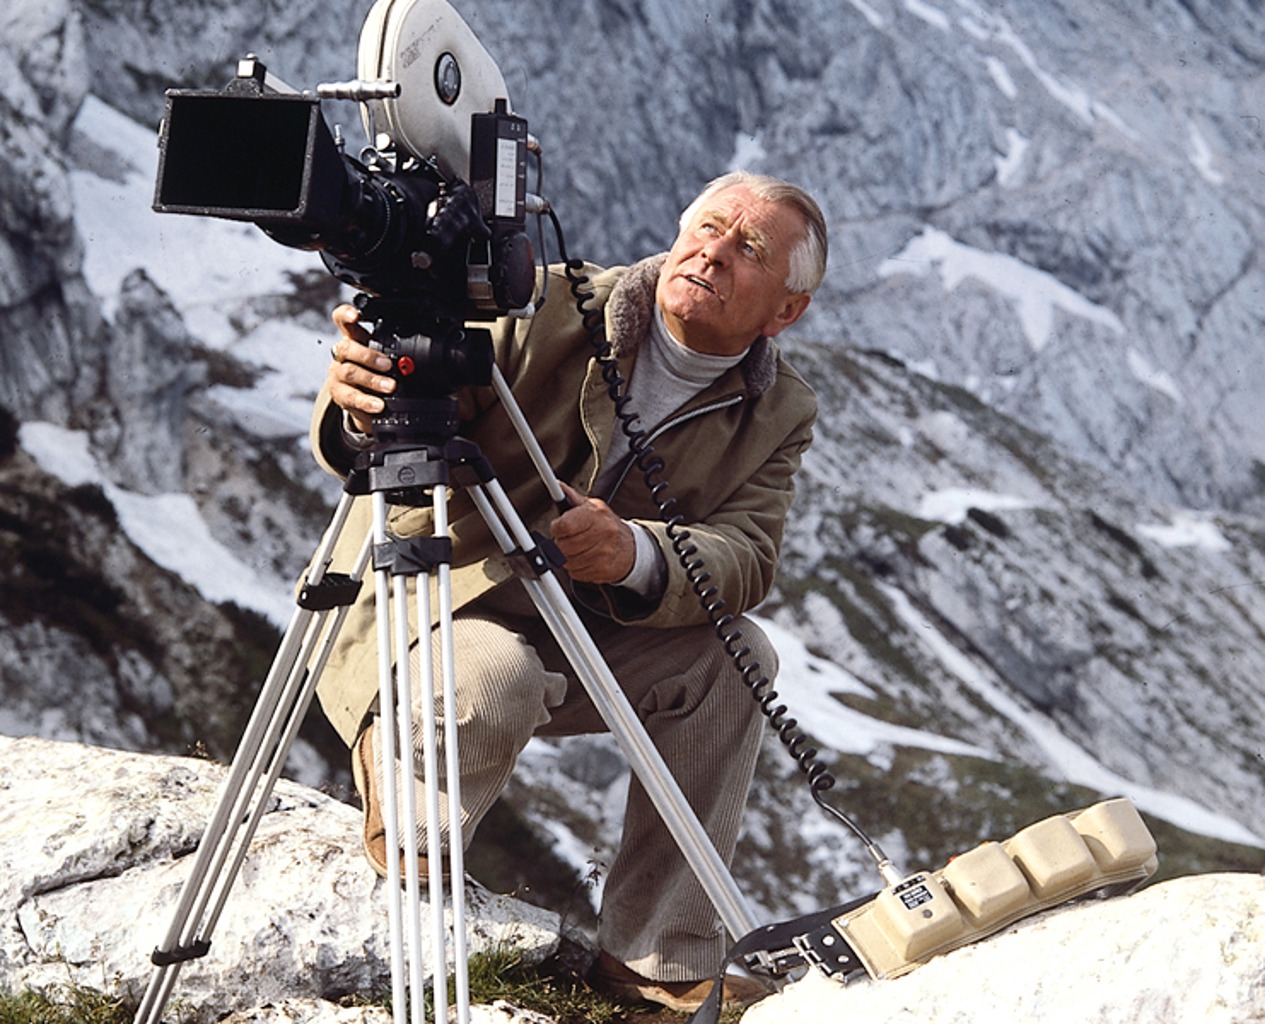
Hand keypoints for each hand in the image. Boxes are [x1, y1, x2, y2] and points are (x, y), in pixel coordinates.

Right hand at [327, 304, 396, 433]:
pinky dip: (367, 401)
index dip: (346, 315)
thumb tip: (427, 353)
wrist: (368, 402)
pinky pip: (351, 397)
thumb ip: (397, 352)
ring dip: (373, 380)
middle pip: (347, 348)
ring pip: (350, 372)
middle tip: (388, 365)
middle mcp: (343, 354)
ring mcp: (338, 374)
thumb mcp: (386, 357)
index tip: (356, 316)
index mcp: (353, 338)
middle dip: (369, 356)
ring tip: (391, 386)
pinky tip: (379, 405)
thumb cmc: (379, 373)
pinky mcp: (339, 394)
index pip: (342, 320)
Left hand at [549, 482, 635, 583]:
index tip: (559, 528)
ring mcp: (603, 554)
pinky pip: (575, 573)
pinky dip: (576, 568)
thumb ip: (573, 498)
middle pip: (563, 546)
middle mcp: (602, 533)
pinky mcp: (602, 570)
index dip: (556, 528)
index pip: (564, 525)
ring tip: (578, 549)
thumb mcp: (593, 507)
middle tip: (569, 539)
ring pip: (567, 561)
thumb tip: (558, 485)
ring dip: (567, 557)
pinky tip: (585, 559)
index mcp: (597, 515)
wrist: (630, 547)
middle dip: (561, 544)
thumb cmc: (606, 525)